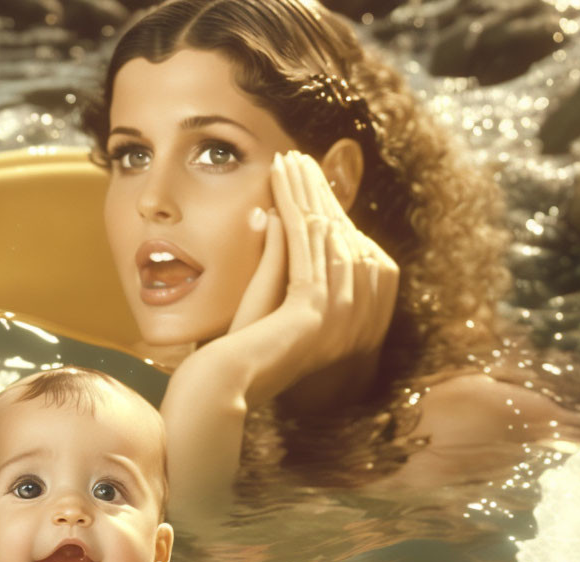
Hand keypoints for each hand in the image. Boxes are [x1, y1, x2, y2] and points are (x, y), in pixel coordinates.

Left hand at [160, 150, 398, 518]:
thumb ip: (273, 258)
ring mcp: (340, 312)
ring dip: (307, 192)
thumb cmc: (238, 349)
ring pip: (325, 233)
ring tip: (291, 159)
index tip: (306, 176)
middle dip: (318, 191)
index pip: (341, 246)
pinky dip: (294, 210)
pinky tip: (283, 184)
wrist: (227, 387)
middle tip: (301, 156)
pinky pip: (307, 246)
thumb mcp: (263, 295)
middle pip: (340, 234)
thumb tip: (267, 214)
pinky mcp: (315, 309)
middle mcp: (353, 312)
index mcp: (345, 311)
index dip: (324, 207)